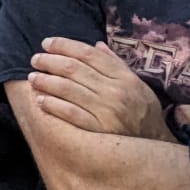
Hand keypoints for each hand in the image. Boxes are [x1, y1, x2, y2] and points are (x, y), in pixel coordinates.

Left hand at [29, 38, 169, 140]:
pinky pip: (70, 114)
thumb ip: (116, 64)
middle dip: (49, 61)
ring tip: (33, 78)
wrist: (157, 146)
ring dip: (46, 81)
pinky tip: (41, 100)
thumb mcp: (138, 84)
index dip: (63, 45)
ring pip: (68, 89)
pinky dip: (53, 105)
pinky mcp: (100, 130)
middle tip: (35, 60)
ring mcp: (107, 111)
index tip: (46, 43)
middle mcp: (115, 91)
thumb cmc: (144, 112)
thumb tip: (97, 45)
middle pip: (73, 69)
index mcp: (123, 77)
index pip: (88, 54)